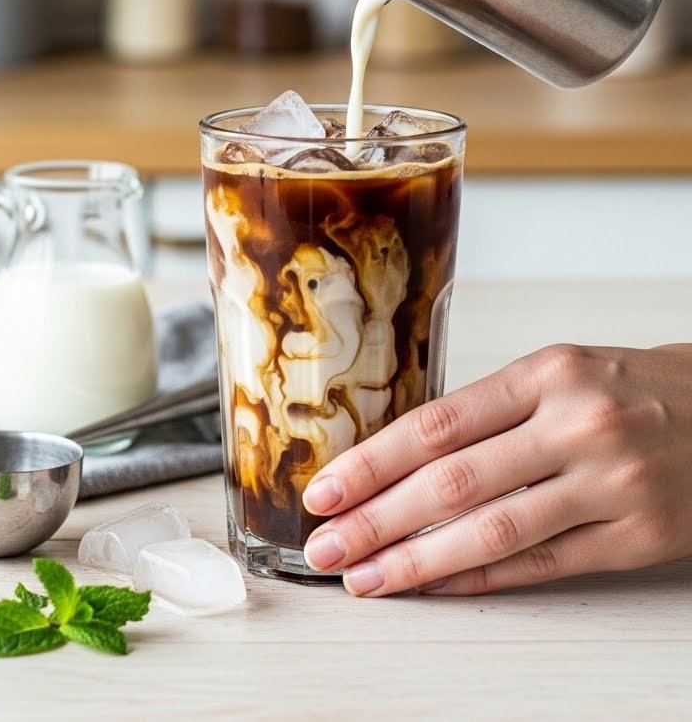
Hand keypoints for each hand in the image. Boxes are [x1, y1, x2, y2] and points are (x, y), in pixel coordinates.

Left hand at [301, 342, 691, 595]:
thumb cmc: (629, 389)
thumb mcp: (560, 373)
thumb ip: (491, 412)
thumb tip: (398, 459)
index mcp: (548, 374)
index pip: (439, 423)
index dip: (374, 462)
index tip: (326, 488)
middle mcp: (577, 425)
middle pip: (455, 481)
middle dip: (378, 518)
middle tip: (326, 544)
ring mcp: (609, 484)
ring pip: (494, 531)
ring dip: (419, 562)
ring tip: (367, 578)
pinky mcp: (635, 536)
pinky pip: (543, 565)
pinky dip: (483, 579)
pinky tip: (438, 586)